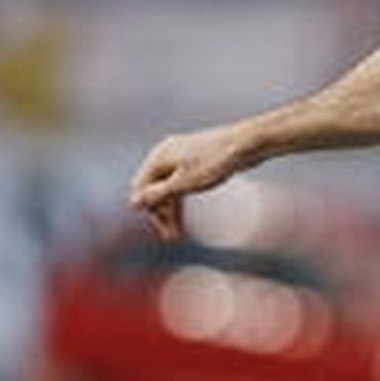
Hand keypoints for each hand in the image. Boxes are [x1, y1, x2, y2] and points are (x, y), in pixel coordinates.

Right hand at [128, 123, 252, 239]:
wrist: (246, 143)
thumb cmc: (215, 162)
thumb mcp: (185, 182)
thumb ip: (158, 193)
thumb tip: (133, 203)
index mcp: (158, 157)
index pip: (141, 188)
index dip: (150, 210)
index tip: (165, 231)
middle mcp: (165, 155)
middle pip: (154, 188)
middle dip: (162, 212)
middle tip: (174, 237)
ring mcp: (180, 157)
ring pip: (168, 186)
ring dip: (172, 208)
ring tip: (180, 232)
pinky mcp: (195, 161)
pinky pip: (180, 182)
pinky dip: (181, 198)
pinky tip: (185, 214)